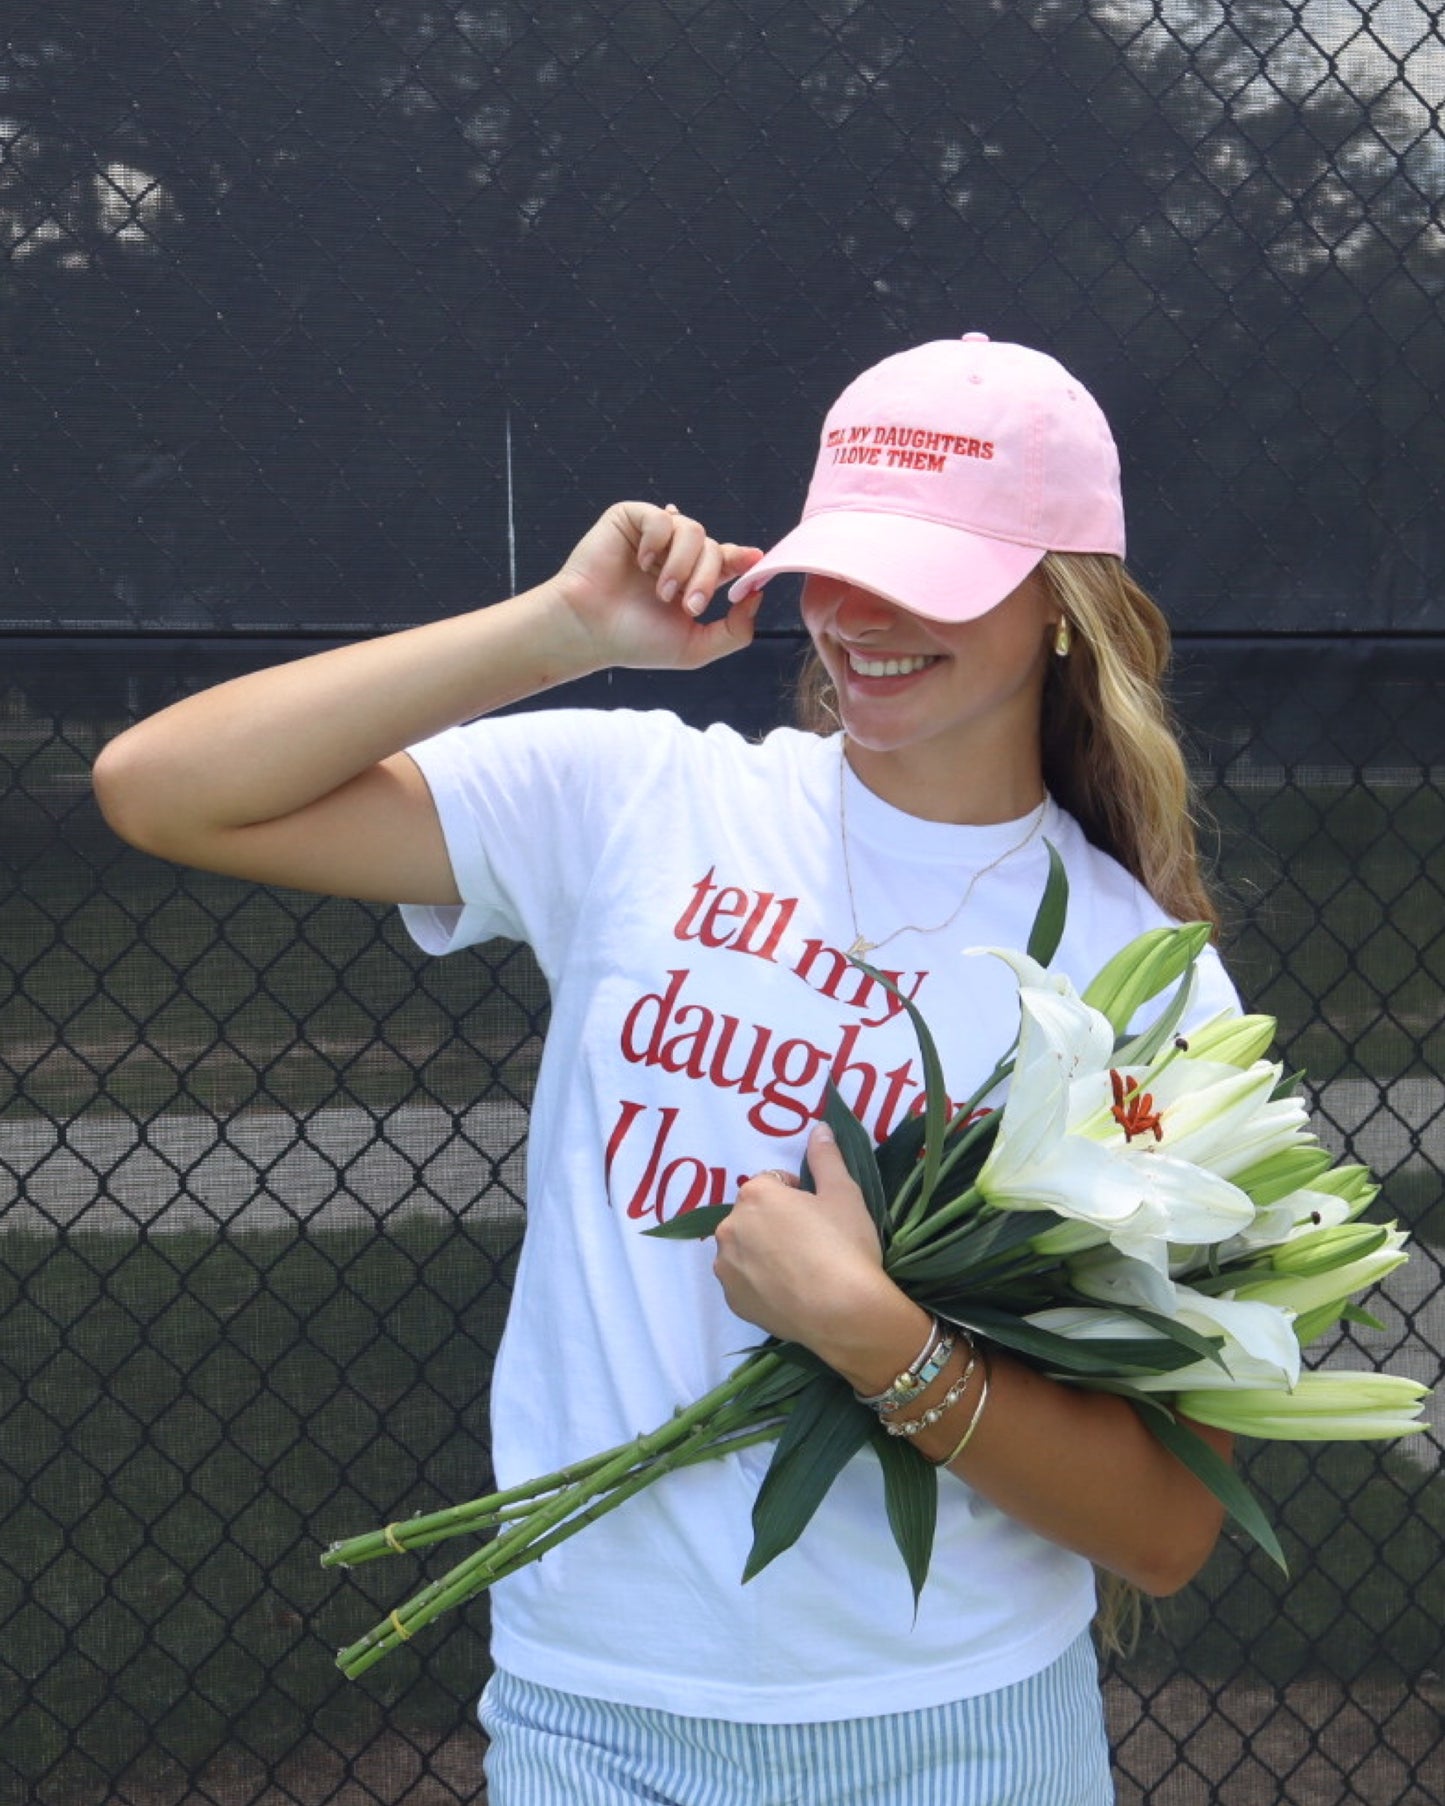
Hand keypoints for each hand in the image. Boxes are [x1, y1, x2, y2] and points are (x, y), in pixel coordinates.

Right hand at [550, 502, 764, 671]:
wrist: (589, 630)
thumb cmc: (635, 641)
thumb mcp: (695, 648)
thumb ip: (735, 631)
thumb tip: (757, 596)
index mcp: (691, 579)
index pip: (727, 560)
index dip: (743, 558)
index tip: (754, 560)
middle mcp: (675, 555)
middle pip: (714, 548)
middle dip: (707, 579)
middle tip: (688, 606)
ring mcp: (654, 536)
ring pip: (693, 531)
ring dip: (682, 565)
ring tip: (662, 591)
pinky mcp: (631, 519)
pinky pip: (662, 517)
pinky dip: (657, 542)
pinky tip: (641, 563)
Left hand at [712, 1124, 899, 1355]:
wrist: (844, 1312)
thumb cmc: (845, 1245)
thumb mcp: (844, 1193)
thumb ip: (826, 1157)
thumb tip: (819, 1127)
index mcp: (755, 1194)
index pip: (773, 1182)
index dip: (799, 1195)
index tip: (819, 1214)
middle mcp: (729, 1227)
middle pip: (753, 1215)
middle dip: (776, 1222)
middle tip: (812, 1242)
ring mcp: (727, 1267)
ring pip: (744, 1248)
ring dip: (763, 1251)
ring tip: (801, 1271)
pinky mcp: (732, 1300)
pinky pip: (744, 1282)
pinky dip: (760, 1283)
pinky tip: (790, 1292)